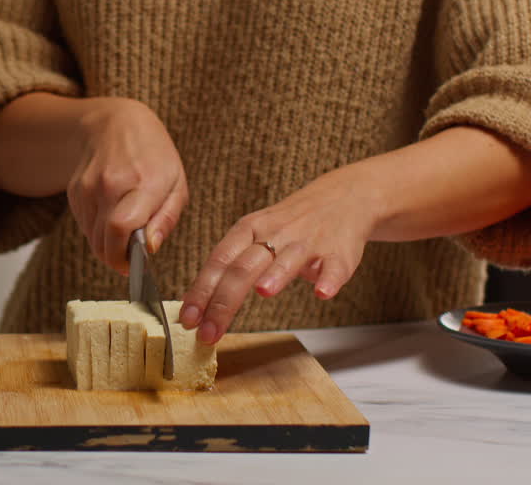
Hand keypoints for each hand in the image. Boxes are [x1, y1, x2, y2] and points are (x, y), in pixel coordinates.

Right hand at [67, 98, 188, 275]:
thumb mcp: (176, 184)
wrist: (115, 124)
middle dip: (116, 259)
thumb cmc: (153, 155)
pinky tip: (110, 214)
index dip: (125, 256)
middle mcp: (111, 183)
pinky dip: (97, 230)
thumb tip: (151, 248)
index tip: (134, 266)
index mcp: (144, 182)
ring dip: (107, 245)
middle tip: (129, 260)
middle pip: (103, 241)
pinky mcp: (74, 190)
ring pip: (92, 237)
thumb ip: (165, 219)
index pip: (122, 228)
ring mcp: (88, 186)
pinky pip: (84, 225)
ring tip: (124, 232)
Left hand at [179, 164, 380, 343]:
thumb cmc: (290, 225)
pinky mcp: (338, 252)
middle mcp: (275, 234)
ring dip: (276, 275)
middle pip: (243, 267)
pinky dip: (328, 279)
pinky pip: (333, 266)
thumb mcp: (254, 233)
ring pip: (287, 259)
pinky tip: (322, 292)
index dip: (201, 291)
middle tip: (209, 332)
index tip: (187, 319)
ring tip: (262, 292)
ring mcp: (307, 242)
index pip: (218, 261)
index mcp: (248, 229)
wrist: (342, 198)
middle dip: (223, 302)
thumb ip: (232, 265)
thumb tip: (200, 304)